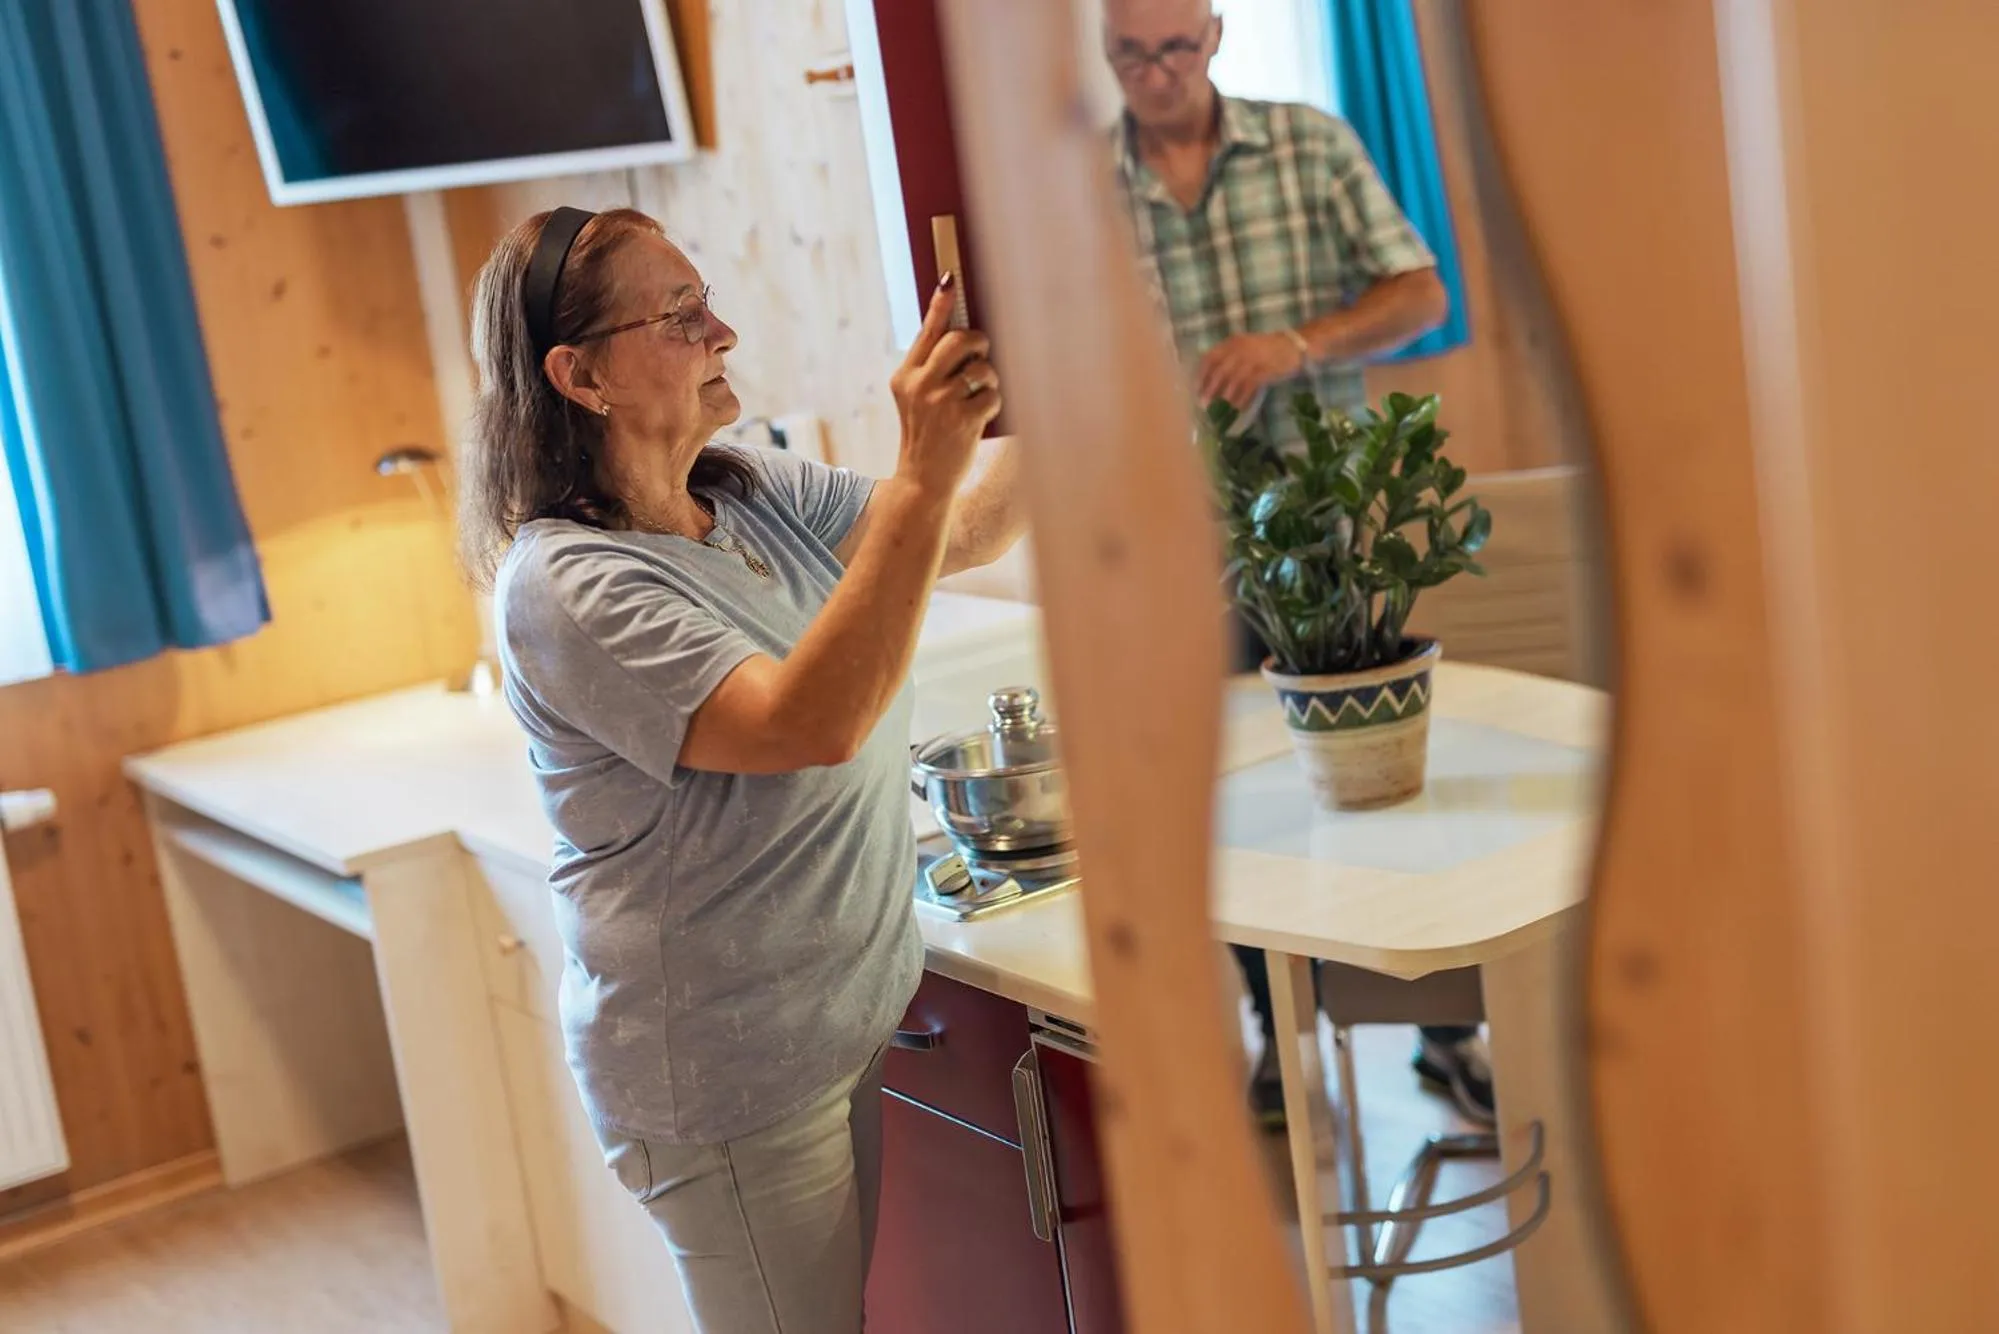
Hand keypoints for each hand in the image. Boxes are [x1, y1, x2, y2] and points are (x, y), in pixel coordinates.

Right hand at [891, 277, 1003, 498]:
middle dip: (980, 343)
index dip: (941, 304)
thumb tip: (962, 334)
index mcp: (905, 375)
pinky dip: (993, 403)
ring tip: (980, 395)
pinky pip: (992, 395)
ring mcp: (940, 402)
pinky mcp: (962, 420)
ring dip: (990, 379)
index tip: (951, 279)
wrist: (922, 479)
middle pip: (961, 340)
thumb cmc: (926, 434)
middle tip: (982, 354)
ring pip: (982, 367)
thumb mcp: (915, 398)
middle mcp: (920, 385)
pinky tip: (981, 416)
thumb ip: (930, 368)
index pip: (927, 332)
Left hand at [1196, 332, 1304, 409]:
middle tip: (1203, 403)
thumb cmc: (1266, 349)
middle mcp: (1240, 348)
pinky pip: (1249, 386)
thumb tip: (1210, 379)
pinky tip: (1237, 408)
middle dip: (1209, 388)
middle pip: (1219, 370)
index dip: (1201, 374)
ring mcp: (1253, 358)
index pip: (1210, 357)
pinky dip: (1242, 398)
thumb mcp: (1244, 347)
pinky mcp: (1265, 369)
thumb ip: (1229, 358)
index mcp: (1232, 342)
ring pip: (1233, 380)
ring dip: (1225, 396)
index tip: (1195, 389)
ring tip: (1220, 408)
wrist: (1293, 345)